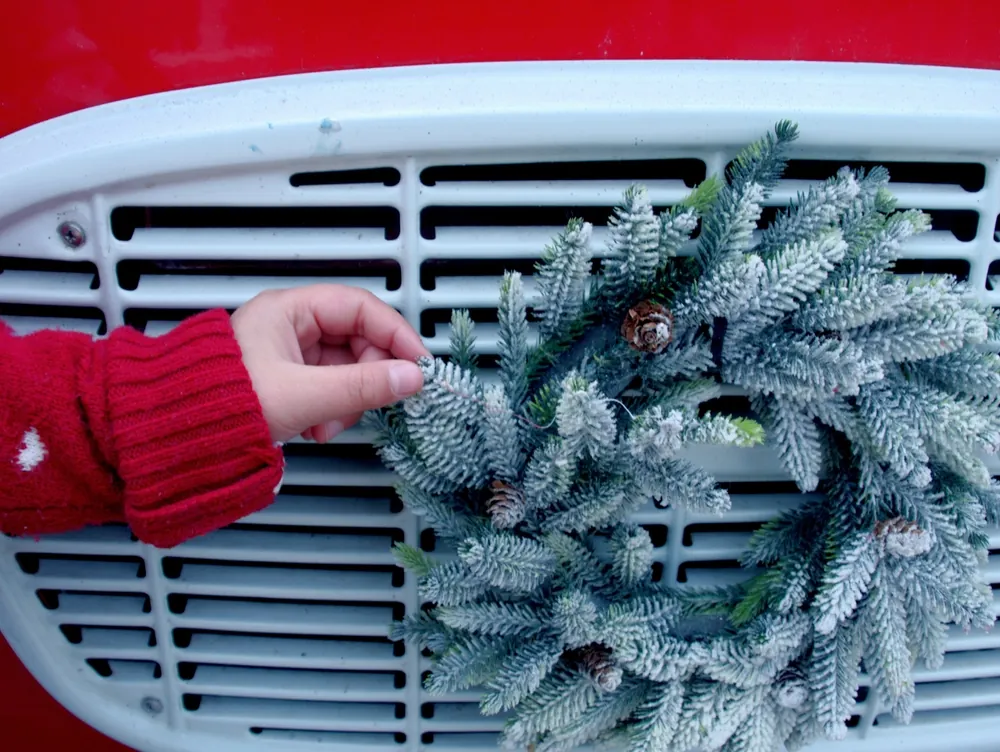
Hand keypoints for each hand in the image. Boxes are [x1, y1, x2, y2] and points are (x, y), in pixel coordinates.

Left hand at [231, 285, 428, 442]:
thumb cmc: (223, 406)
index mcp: (287, 310)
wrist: (180, 440)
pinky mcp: (288, 381)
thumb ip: (362, 386)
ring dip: (349, 400)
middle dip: (367, 376)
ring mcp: (288, 354)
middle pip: (356, 339)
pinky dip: (333, 410)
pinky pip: (330, 387)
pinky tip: (317, 428)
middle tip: (374, 400)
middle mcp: (289, 326)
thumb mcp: (304, 395)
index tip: (417, 363)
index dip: (394, 333)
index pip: (359, 307)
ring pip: (345, 367)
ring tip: (328, 424)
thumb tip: (411, 378)